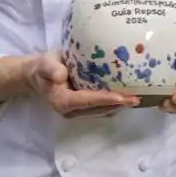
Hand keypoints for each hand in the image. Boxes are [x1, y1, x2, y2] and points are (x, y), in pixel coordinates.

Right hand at [25, 52, 139, 118]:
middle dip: (118, 105)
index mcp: (61, 101)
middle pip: (98, 109)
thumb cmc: (42, 68)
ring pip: (102, 111)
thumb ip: (50, 69)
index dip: (104, 99)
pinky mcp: (84, 108)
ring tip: (135, 98)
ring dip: (119, 106)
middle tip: (136, 98)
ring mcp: (78, 112)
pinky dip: (114, 103)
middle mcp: (71, 111)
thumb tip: (61, 75)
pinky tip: (126, 95)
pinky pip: (102, 108)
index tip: (122, 98)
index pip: (86, 101)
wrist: (39, 74)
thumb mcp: (43, 65)